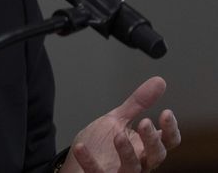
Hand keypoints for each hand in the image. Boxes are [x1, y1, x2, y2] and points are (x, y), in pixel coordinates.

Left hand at [60, 76, 180, 172]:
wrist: (75, 164)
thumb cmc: (100, 144)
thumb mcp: (117, 120)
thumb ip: (137, 104)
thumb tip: (159, 81)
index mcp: (144, 147)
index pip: (167, 142)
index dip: (171, 129)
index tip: (166, 112)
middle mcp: (138, 162)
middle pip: (155, 156)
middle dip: (152, 140)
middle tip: (145, 122)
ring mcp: (120, 172)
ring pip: (133, 168)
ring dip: (127, 152)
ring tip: (118, 136)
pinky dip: (89, 161)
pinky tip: (80, 148)